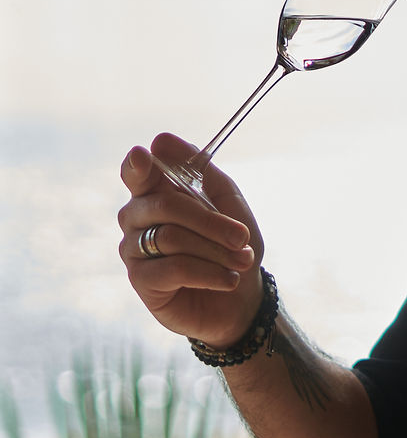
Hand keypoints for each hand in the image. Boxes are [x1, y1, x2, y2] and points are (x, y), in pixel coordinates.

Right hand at [118, 133, 264, 346]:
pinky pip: (173, 267)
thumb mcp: (227, 201)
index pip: (136, 172)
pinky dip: (209, 272)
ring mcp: (134, 250)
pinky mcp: (141, 281)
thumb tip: (159, 140)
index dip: (136, 165)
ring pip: (170, 237)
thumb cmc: (232, 244)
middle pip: (164, 204)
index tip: (143, 156)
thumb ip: (200, 171)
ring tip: (240, 261)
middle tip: (241, 237)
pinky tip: (227, 279)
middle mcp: (137, 218)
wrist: (241, 297)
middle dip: (211, 221)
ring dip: (215, 249)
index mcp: (156, 192)